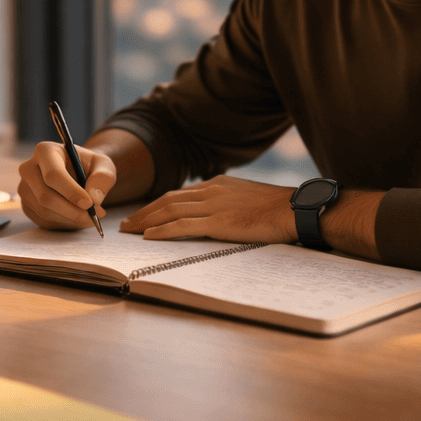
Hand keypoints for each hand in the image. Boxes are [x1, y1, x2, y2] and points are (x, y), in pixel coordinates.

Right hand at [18, 142, 115, 229]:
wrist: (80, 173)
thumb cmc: (90, 167)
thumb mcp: (104, 166)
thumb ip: (102, 178)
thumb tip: (94, 198)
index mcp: (46, 151)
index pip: (53, 174)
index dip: (71, 192)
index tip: (90, 204)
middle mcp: (29, 168)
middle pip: (45, 196)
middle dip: (72, 210)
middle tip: (94, 216)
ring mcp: (25, 188)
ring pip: (45, 211)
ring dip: (70, 218)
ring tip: (90, 216)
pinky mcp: (27, 205)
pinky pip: (44, 220)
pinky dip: (64, 223)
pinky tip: (77, 216)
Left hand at [119, 175, 297, 243]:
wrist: (294, 209)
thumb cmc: (276, 208)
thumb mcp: (247, 197)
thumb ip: (227, 202)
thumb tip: (216, 214)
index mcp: (217, 184)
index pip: (179, 194)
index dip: (157, 204)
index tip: (143, 214)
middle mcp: (211, 190)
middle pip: (168, 200)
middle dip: (144, 212)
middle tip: (126, 224)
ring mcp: (214, 205)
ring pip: (169, 211)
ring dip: (145, 221)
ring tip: (129, 230)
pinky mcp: (218, 222)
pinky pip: (183, 225)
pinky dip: (162, 230)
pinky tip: (148, 236)